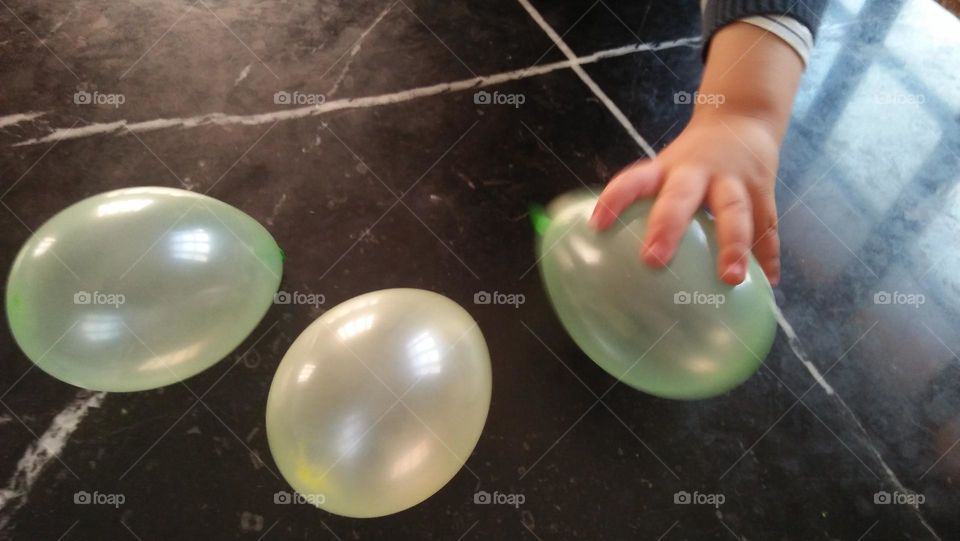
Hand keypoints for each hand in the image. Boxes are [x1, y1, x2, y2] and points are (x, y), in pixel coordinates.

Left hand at [589, 110, 780, 285]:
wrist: (742, 117)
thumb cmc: (692, 159)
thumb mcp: (665, 168)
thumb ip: (645, 203)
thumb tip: (609, 250)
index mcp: (666, 169)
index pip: (634, 179)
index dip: (615, 199)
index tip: (597, 225)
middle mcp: (698, 172)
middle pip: (681, 196)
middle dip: (668, 227)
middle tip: (652, 261)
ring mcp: (734, 180)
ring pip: (734, 211)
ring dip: (733, 245)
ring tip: (731, 278)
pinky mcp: (763, 191)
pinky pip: (766, 225)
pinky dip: (767, 255)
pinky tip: (767, 282)